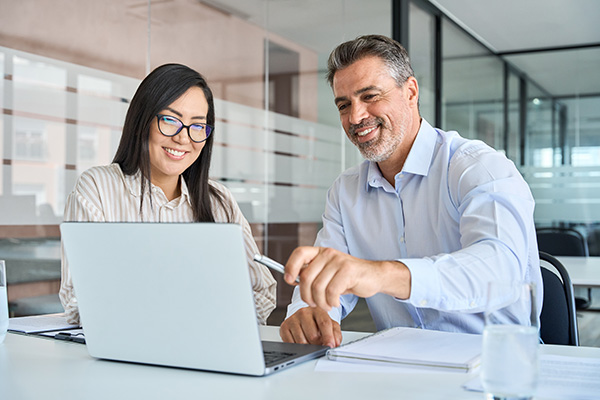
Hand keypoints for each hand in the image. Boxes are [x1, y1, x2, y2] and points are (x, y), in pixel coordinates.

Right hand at [280, 307, 341, 347]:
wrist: (303, 318)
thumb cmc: (317, 323)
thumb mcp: (330, 325)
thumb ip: (336, 334)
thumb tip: (335, 343)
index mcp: (317, 310)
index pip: (324, 324)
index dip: (328, 337)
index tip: (330, 346)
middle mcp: (304, 312)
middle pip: (313, 335)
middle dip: (318, 344)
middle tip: (319, 343)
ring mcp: (293, 319)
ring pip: (302, 341)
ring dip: (308, 347)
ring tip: (310, 341)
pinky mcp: (284, 326)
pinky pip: (291, 343)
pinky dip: (297, 347)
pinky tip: (300, 341)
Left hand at [284, 246, 410, 310]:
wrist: (374, 276)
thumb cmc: (349, 277)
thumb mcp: (328, 273)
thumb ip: (312, 274)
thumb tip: (292, 280)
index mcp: (320, 252)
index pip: (300, 253)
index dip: (290, 266)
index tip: (289, 280)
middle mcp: (328, 254)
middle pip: (306, 277)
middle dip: (306, 295)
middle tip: (314, 303)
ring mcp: (338, 261)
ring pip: (318, 287)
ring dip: (320, 302)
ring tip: (326, 304)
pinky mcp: (348, 271)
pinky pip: (331, 291)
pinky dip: (331, 302)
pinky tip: (335, 302)